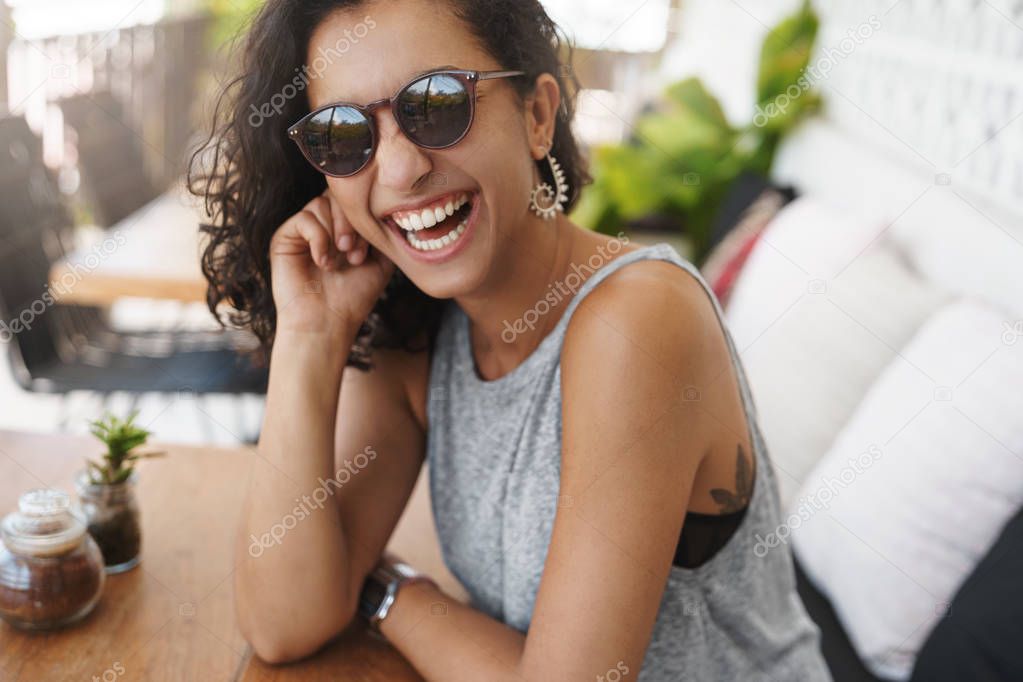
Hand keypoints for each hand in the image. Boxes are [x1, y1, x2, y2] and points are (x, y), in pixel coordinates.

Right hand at [269, 191, 394, 336]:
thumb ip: (382, 233)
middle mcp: (323, 226)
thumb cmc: (352, 298)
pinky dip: (319, 237)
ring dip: (336, 230)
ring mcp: (303, 231)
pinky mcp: (284, 237)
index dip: (365, 217)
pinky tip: (323, 261)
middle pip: (338, 195)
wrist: (327, 324)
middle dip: (351, 221)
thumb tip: (386, 208)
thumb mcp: (380, 262)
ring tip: (341, 259)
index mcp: (344, 229)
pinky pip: (304, 217)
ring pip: (321, 203)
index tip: (369, 250)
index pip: (354, 200)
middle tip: (353, 253)